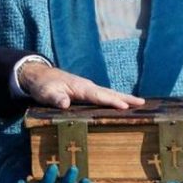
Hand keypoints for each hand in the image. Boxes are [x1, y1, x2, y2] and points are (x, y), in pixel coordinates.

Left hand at [19, 62, 144, 108]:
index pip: (98, 95)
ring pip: (108, 93)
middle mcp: (87, 86)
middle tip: (142, 103)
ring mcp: (87, 88)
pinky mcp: (86, 92)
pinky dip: (114, 99)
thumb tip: (65, 103)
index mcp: (80, 88)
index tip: (126, 106)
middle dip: (125, 98)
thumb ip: (55, 98)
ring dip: (123, 98)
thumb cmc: (43, 85)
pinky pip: (103, 96)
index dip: (112, 101)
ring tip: (139, 104)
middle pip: (109, 92)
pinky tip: (121, 105)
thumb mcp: (45, 93)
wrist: (39, 76)